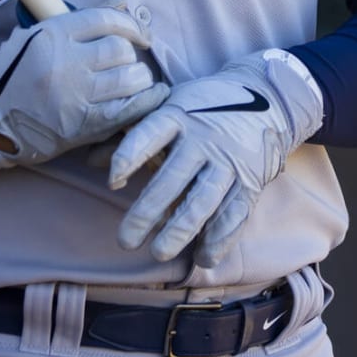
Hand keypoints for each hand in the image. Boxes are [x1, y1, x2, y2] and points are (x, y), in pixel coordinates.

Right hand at [0, 0, 168, 173]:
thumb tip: (121, 4)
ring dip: (139, 78)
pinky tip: (152, 96)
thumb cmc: (15, 73)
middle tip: (127, 61)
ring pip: (129, 79)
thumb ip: (83, 20)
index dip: (131, 24)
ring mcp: (75, 96)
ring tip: (135, 79)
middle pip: (120, 49)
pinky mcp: (83, 125)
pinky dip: (146, 102)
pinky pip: (128, 110)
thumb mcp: (39, 36)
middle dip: (130, 53)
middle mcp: (66, 63)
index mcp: (53, 35)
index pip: (105, 20)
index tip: (140, 34)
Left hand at [110, 49, 323, 267]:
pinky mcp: (250, 181)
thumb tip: (90, 159)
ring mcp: (229, 161)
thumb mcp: (170, 106)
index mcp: (178, 115)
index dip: (128, 157)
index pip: (149, 135)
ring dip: (180, 231)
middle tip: (125, 241)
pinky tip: (202, 257)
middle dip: (146, 212)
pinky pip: (234, 214)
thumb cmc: (204, 105)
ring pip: (202, 201)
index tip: (112, 181)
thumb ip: (132, 134)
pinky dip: (219, 238)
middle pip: (172, 179)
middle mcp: (203, 139)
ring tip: (158, 252)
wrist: (266, 99)